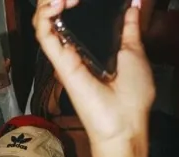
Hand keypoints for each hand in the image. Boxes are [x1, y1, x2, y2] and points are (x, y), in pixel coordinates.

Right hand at [33, 0, 153, 144]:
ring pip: (44, 21)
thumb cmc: (132, 96)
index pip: (72, 15)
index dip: (72, 0)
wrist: (126, 122)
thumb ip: (129, 27)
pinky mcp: (60, 62)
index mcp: (90, 46)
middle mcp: (74, 49)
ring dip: (50, 2)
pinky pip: (44, 35)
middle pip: (53, 15)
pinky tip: (57, 5)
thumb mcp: (134, 50)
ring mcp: (65, 55)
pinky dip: (45, 17)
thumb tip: (132, 5)